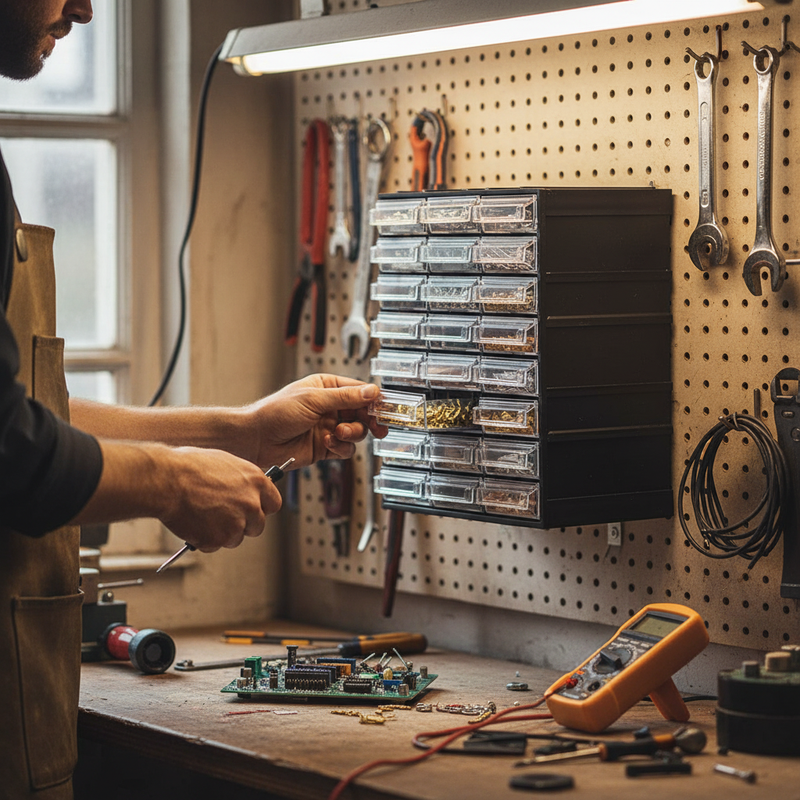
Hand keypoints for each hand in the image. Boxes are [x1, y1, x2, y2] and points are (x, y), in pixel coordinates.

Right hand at [159, 446, 281, 551]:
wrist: (166, 480)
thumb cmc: (188, 467)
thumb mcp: (225, 463)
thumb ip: (240, 480)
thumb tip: (244, 488)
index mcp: (256, 482)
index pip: (274, 503)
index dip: (262, 508)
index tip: (253, 510)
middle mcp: (251, 504)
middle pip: (257, 526)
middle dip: (243, 525)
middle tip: (224, 518)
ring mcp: (235, 524)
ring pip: (235, 538)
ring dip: (222, 533)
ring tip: (202, 516)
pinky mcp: (217, 539)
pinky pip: (213, 545)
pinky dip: (203, 539)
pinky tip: (192, 523)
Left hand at [245, 374, 387, 468]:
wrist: (257, 439)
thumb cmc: (276, 412)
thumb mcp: (314, 399)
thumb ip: (346, 397)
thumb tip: (371, 392)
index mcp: (327, 387)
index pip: (359, 391)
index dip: (373, 400)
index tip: (384, 408)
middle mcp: (330, 407)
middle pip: (363, 413)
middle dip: (368, 420)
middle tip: (377, 427)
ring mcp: (329, 427)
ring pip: (357, 432)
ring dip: (351, 433)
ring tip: (338, 433)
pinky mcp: (325, 447)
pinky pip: (346, 448)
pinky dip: (341, 447)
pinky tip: (328, 442)